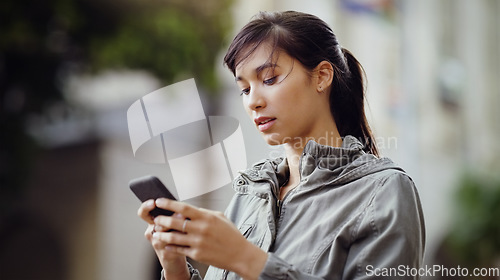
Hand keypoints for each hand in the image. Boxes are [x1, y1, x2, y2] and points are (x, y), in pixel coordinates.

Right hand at [138, 200, 189, 278]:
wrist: (175, 259)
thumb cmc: (175, 237)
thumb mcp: (172, 224)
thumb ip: (173, 215)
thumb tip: (182, 209)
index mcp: (152, 222)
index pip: (144, 212)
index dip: (146, 207)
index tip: (154, 202)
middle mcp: (152, 232)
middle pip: (156, 222)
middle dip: (169, 218)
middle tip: (180, 214)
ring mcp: (157, 243)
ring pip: (165, 234)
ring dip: (177, 229)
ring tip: (187, 226)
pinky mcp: (165, 253)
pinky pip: (173, 245)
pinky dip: (182, 240)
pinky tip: (189, 238)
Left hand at [152, 198, 267, 279]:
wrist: (239, 254)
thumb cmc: (231, 235)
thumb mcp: (220, 217)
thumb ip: (204, 213)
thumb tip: (190, 209)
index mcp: (206, 217)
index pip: (183, 207)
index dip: (169, 204)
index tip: (159, 201)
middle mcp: (201, 229)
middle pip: (175, 222)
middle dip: (162, 219)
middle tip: (156, 218)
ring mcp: (197, 242)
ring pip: (173, 237)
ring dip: (162, 235)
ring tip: (156, 232)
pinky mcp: (196, 254)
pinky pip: (178, 249)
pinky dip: (170, 247)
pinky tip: (165, 245)